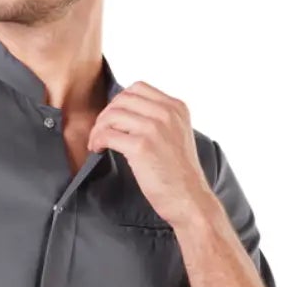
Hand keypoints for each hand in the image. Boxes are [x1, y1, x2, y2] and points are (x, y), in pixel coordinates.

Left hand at [87, 81, 209, 226]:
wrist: (189, 199)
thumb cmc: (179, 174)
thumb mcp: (177, 135)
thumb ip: (160, 120)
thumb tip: (126, 114)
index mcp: (176, 107)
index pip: (138, 88)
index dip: (120, 101)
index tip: (114, 119)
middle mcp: (167, 113)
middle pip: (123, 99)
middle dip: (106, 114)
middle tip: (100, 132)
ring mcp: (154, 128)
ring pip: (112, 115)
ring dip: (99, 128)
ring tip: (97, 143)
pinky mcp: (141, 146)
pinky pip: (108, 134)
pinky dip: (98, 140)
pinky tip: (98, 149)